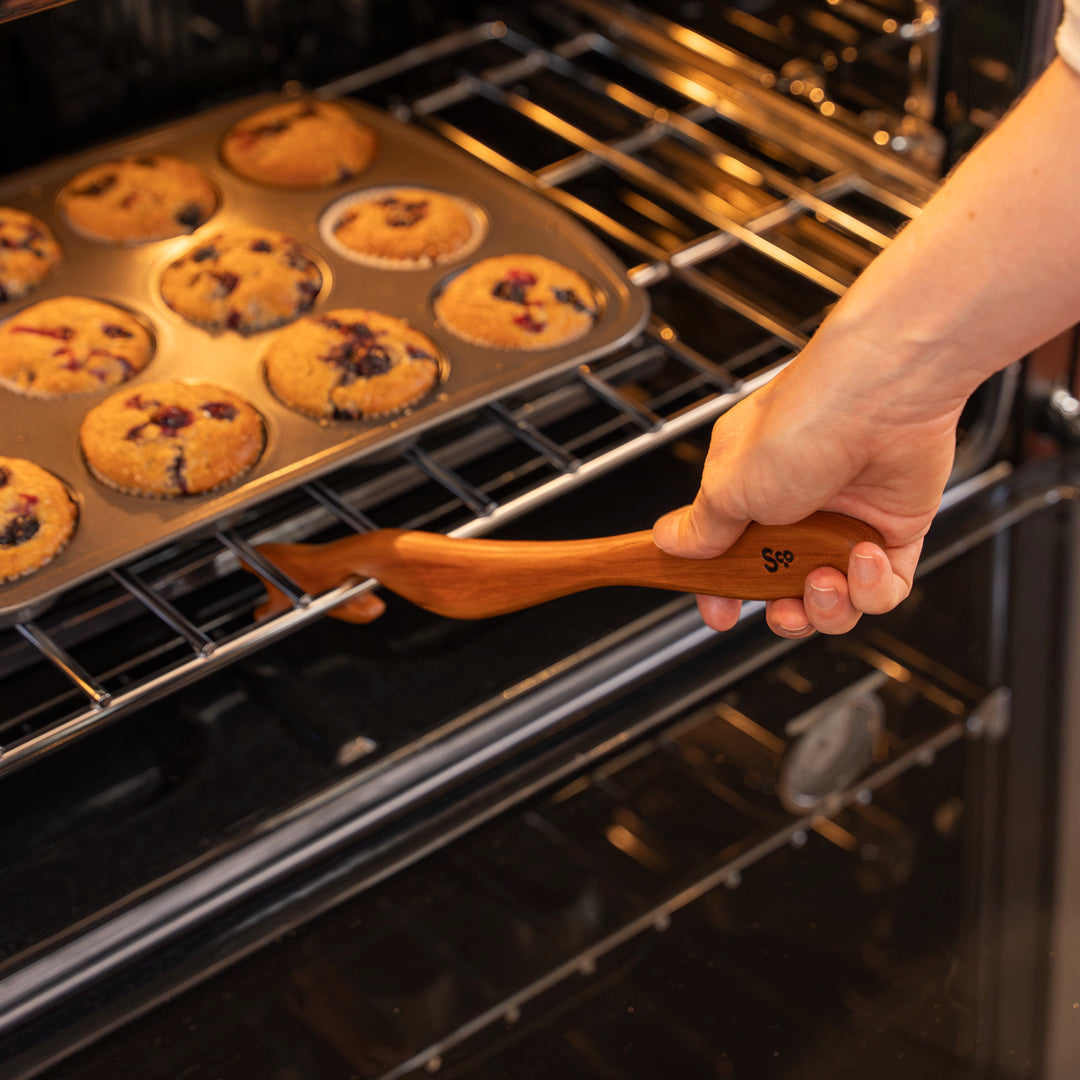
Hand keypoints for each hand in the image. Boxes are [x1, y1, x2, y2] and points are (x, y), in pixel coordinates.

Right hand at [652, 347, 964, 636]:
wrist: (885, 394)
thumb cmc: (804, 422)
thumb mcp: (730, 484)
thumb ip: (702, 526)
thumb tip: (668, 541)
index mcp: (748, 491)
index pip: (728, 558)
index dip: (723, 593)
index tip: (721, 614)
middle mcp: (796, 508)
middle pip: (781, 588)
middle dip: (781, 611)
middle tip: (780, 607)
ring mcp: (846, 521)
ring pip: (833, 598)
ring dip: (827, 605)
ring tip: (824, 580)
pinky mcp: (893, 529)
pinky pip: (883, 587)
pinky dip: (873, 588)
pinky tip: (864, 559)